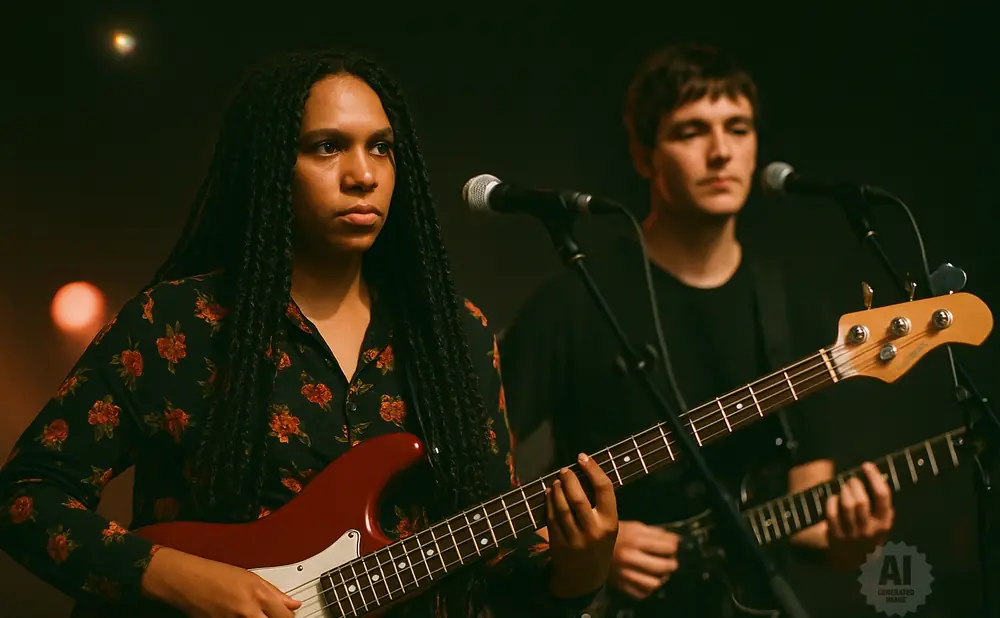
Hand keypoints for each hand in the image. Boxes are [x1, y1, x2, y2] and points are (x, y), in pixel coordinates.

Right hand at [142, 547, 301, 616]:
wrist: (187, 580)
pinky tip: (240, 616)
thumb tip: (292, 603)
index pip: (286, 615)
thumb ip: (274, 593)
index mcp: (258, 594)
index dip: (289, 616)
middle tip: (273, 616)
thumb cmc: (214, 574)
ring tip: (253, 614)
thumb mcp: (250, 577)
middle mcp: (248, 611)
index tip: (290, 615)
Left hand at [545, 452, 618, 598]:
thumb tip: (585, 473)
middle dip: (569, 479)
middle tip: (565, 470)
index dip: (593, 469)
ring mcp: (575, 539)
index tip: (583, 457)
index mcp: (610, 523)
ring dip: (556, 490)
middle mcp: (594, 531)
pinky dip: (548, 502)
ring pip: (562, 507)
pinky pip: (551, 518)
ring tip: (556, 481)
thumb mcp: (608, 527)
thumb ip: (600, 505)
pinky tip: (549, 494)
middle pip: (578, 497)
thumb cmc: (598, 545)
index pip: (604, 489)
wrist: (585, 580)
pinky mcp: (559, 545)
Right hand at [608, 521, 679, 599]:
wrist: (589, 545)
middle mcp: (631, 557)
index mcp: (635, 539)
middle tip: (669, 560)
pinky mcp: (620, 585)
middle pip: (665, 566)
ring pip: (655, 583)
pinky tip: (646, 579)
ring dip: (661, 577)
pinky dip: (647, 588)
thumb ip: (656, 533)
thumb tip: (675, 540)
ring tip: (659, 571)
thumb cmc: (615, 535)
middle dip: (671, 563)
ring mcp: (625, 573)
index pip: (668, 547)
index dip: (673, 546)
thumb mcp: (634, 526)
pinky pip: (642, 593)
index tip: (672, 545)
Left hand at [825, 462, 894, 568]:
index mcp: (885, 522)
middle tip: (851, 480)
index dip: (874, 477)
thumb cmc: (867, 530)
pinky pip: (832, 512)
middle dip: (854, 484)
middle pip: (861, 500)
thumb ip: (879, 503)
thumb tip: (872, 473)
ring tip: (843, 488)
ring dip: (843, 491)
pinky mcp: (837, 537)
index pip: (883, 496)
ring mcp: (853, 535)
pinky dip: (831, 501)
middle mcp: (871, 530)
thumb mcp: (880, 521)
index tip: (866, 465)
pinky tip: (833, 499)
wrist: (854, 559)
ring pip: (847, 505)